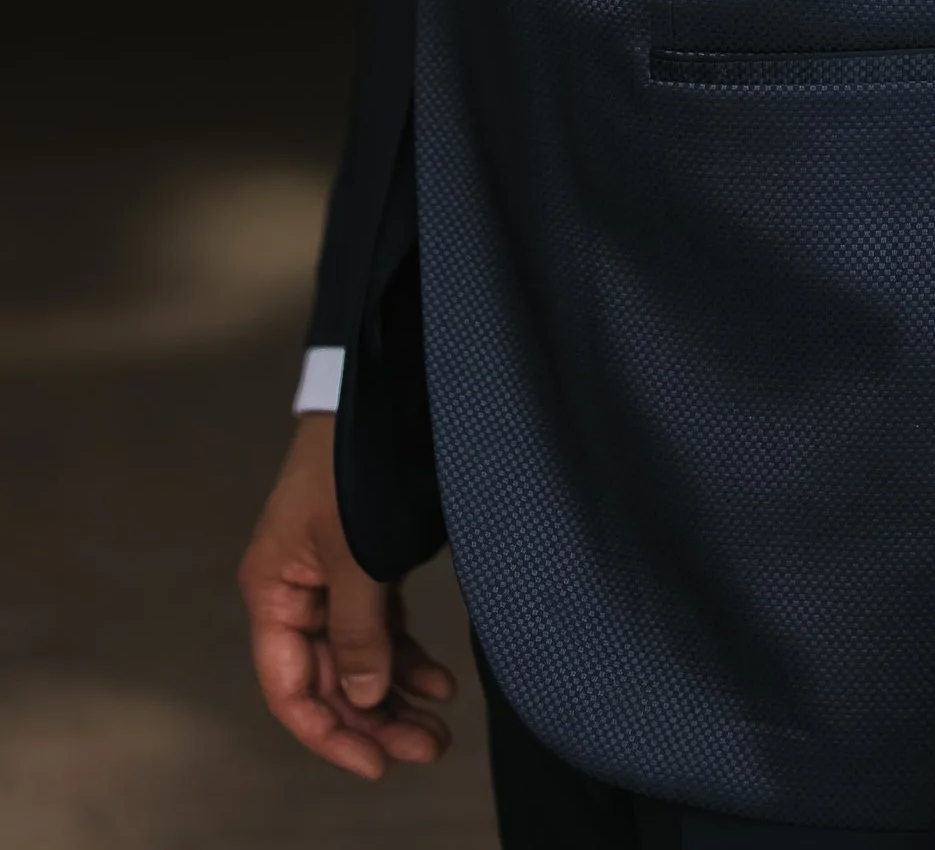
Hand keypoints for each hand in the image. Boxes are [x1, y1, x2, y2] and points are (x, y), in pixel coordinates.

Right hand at [238, 413, 457, 779]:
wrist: (378, 392)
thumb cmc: (352, 466)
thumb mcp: (355, 552)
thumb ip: (358, 629)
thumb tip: (365, 699)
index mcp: (273, 592)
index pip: (290, 689)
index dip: (329, 733)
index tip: (376, 764)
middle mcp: (295, 593)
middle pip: (330, 681)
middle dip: (376, 720)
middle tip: (429, 747)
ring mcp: (330, 580)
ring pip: (359, 659)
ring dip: (396, 695)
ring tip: (439, 728)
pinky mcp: (363, 565)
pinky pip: (380, 627)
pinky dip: (406, 656)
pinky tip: (440, 679)